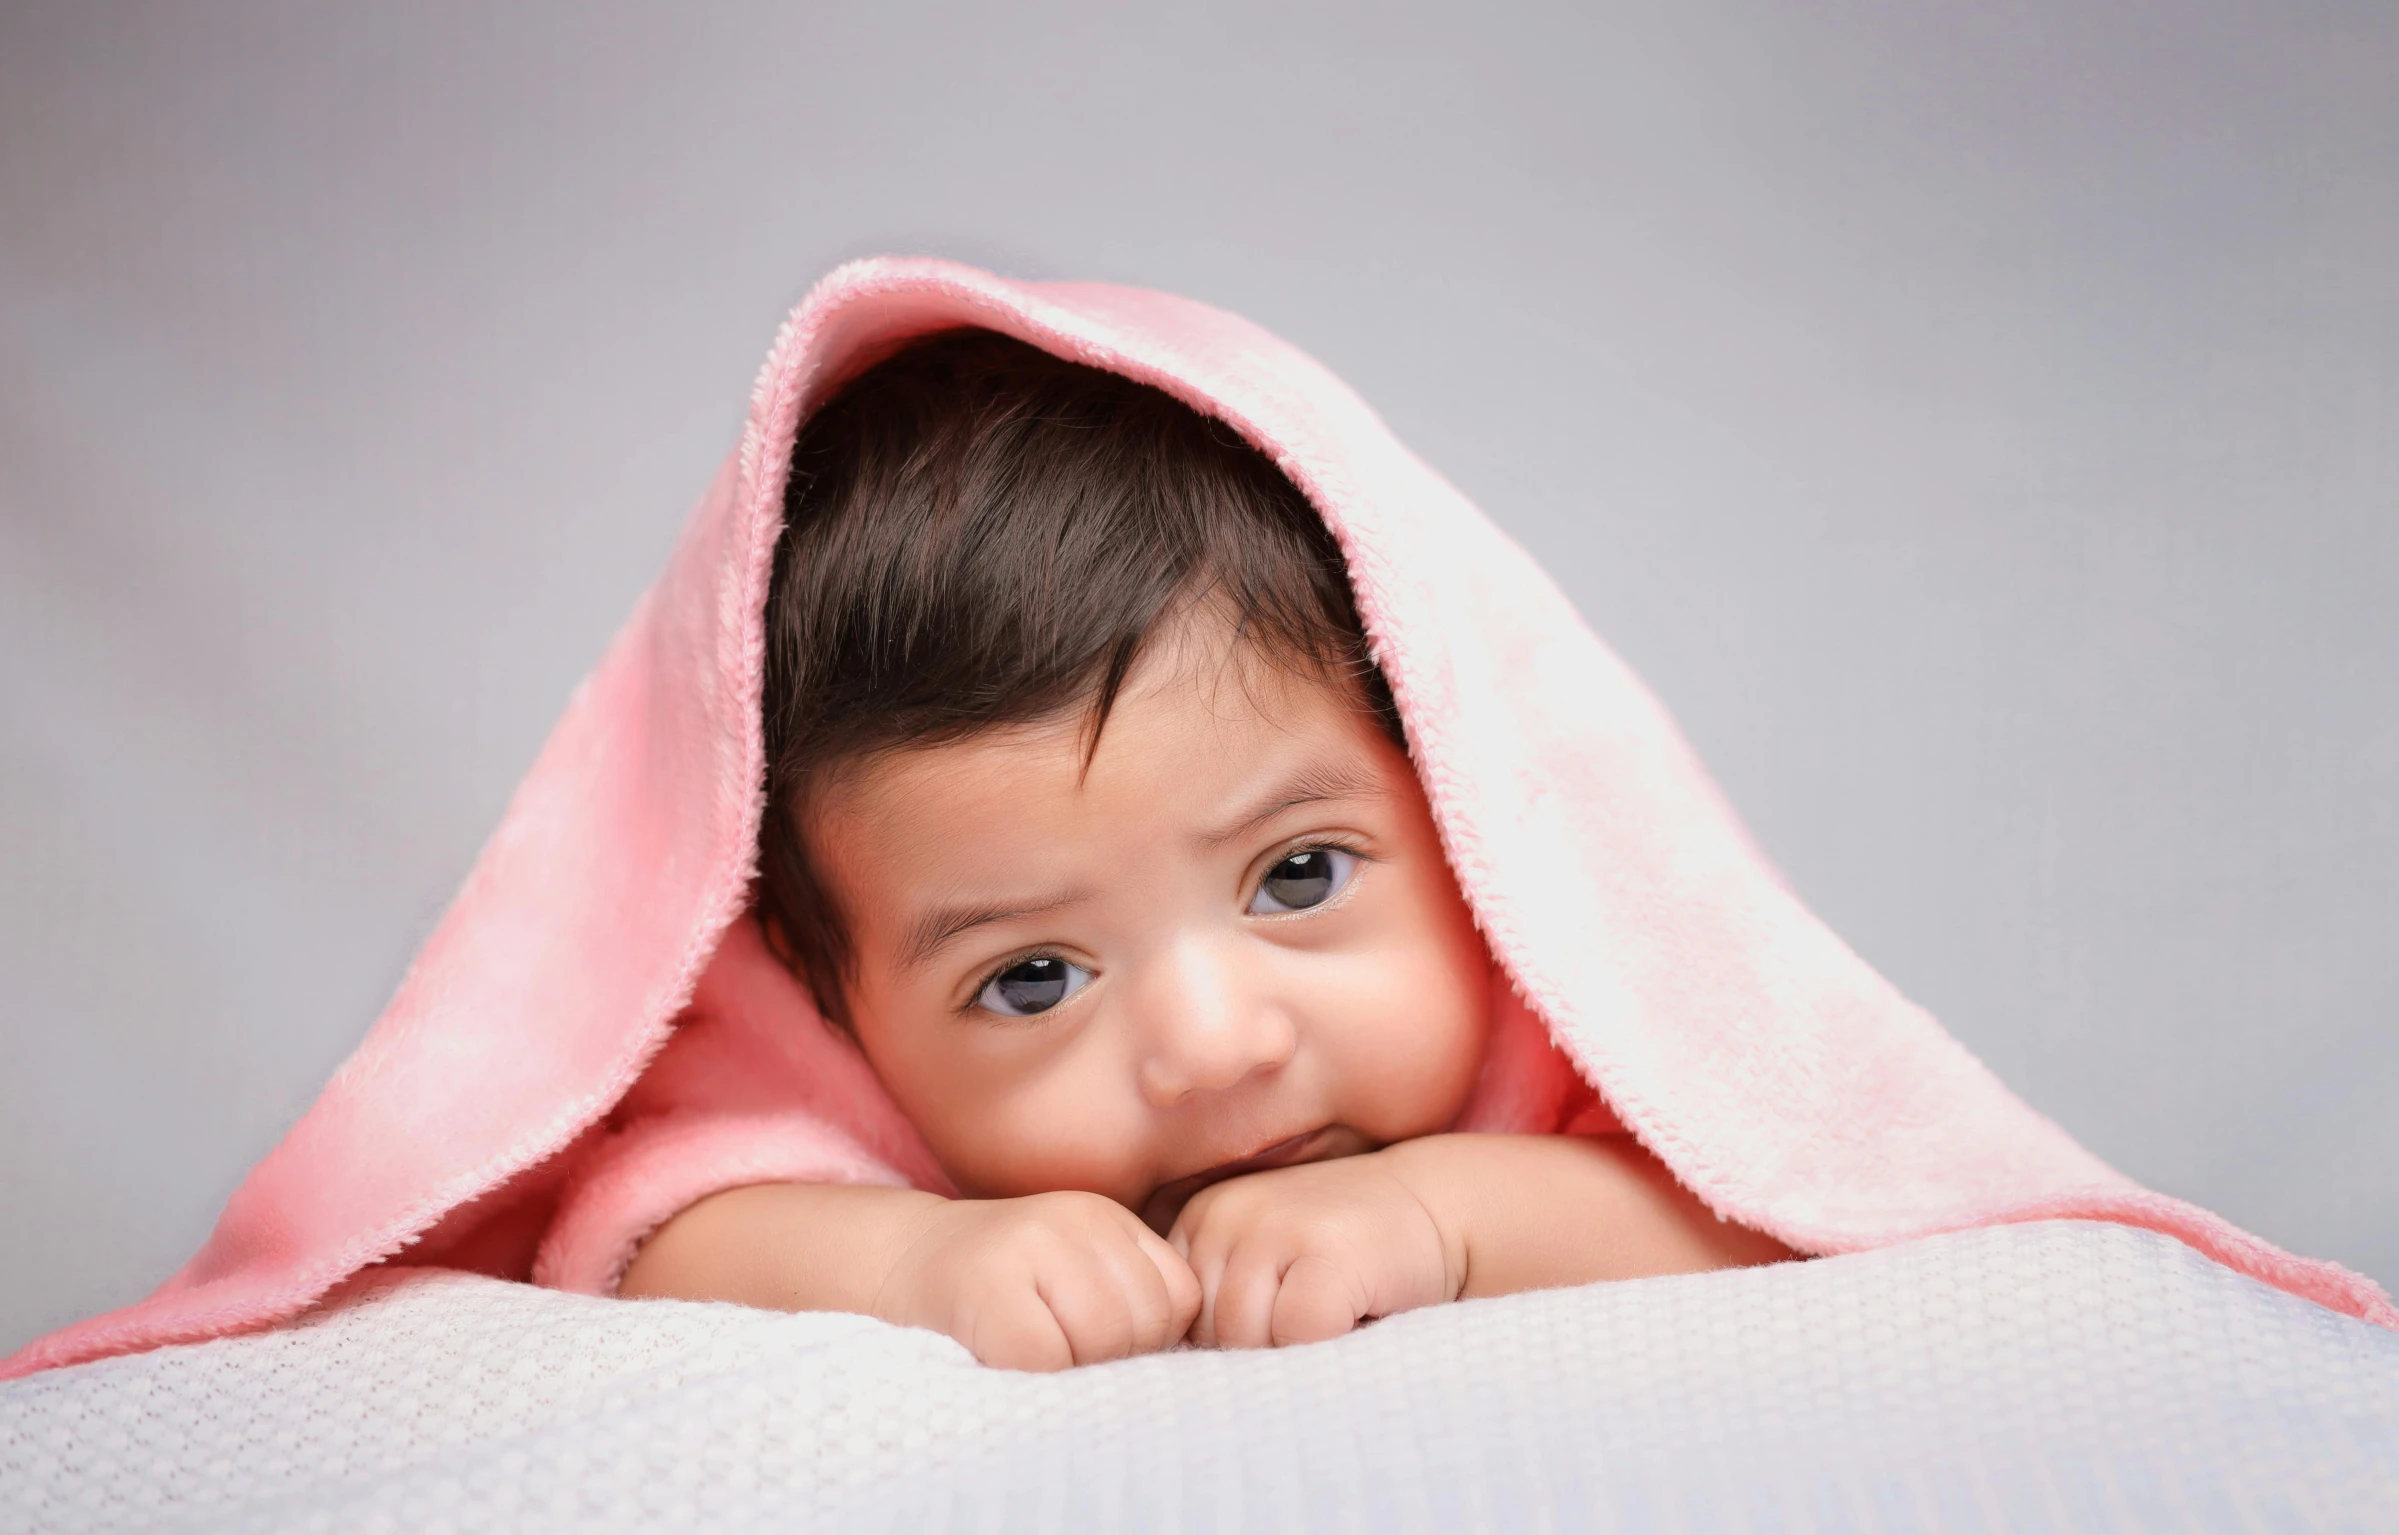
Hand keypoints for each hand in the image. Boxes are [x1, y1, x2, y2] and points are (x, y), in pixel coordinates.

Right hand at [872, 1191, 1201, 1370]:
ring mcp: (1029, 1246)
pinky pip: (1047, 1357)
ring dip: (1074, 1368)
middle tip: (1063, 1354)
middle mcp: (1073, 1219)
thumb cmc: (999, 1286)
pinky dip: (1034, 1375)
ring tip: (1037, 1354)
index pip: (1179, 1296)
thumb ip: (1128, 1296)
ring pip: (1103, 1339)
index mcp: (1105, 1216)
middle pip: (1144, 1321)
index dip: (1153, 1339)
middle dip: (1115, 1359)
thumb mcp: (1072, 1271)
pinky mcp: (988, 1287)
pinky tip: (1007, 1357)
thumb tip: (1181, 1363)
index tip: (1103, 1343)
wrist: (902, 1262)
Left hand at [1168, 1151, 1462, 1348]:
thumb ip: (1220, 1304)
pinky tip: (1357, 1315)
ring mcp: (1276, 1226)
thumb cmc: (1346, 1255)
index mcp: (1199, 1218)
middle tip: (1314, 1320)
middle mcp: (1225, 1213)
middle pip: (1210, 1336)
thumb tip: (1182, 1376)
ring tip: (1335, 1315)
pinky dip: (1330, 1346)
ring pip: (1249, 1341)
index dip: (1227, 1343)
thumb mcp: (1267, 1264)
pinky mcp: (1328, 1251)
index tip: (1278, 1319)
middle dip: (1261, 1352)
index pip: (1177, 1321)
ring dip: (1296, 1352)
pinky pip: (1299, 1336)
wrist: (1439, 1207)